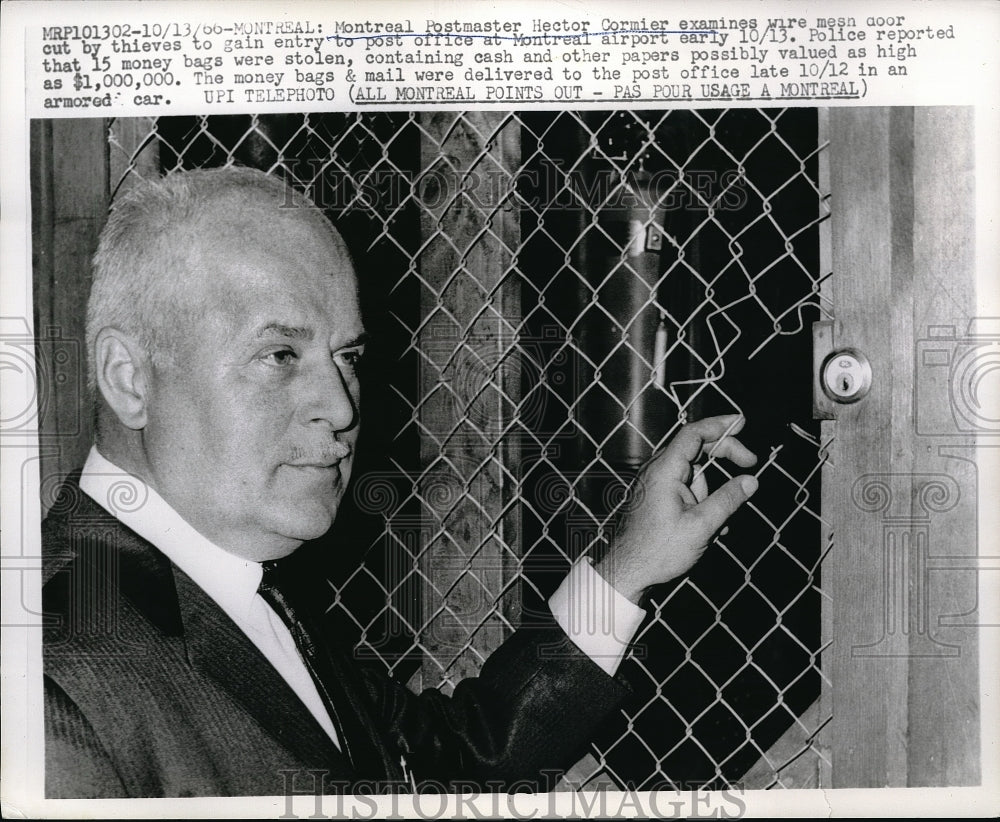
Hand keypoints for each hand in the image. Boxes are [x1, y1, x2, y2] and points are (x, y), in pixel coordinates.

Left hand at [594, 414, 758, 604]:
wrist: (628, 571)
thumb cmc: (658, 551)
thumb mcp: (700, 526)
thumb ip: (727, 500)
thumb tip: (751, 481)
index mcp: (664, 471)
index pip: (693, 434)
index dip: (720, 425)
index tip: (742, 424)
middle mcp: (657, 471)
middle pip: (696, 449)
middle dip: (725, 455)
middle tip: (750, 465)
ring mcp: (656, 484)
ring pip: (694, 475)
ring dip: (712, 493)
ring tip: (715, 525)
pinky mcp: (657, 497)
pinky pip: (686, 489)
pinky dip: (701, 502)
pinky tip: (708, 527)